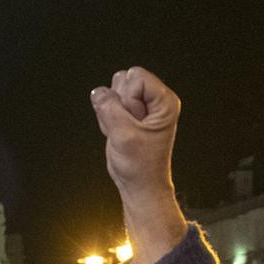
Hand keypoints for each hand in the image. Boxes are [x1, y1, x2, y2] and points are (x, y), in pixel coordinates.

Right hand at [90, 67, 187, 261]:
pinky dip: (107, 119)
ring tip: (123, 132)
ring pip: (113, 90)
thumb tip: (99, 92)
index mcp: (164, 102)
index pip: (136, 77)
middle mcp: (154, 101)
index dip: (128, 98)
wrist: (139, 185)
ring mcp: (140, 107)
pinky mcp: (127, 114)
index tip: (134, 121)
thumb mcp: (124, 135)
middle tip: (129, 128)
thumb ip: (109, 109)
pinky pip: (107, 104)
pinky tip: (118, 134)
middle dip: (119, 104)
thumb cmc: (141, 166)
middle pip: (124, 79)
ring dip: (111, 111)